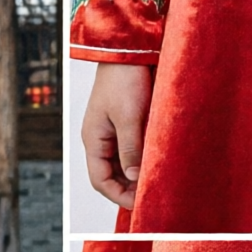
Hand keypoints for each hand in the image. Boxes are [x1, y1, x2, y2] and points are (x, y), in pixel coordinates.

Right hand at [82, 64, 152, 209]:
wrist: (128, 48)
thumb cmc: (124, 80)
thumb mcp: (129, 117)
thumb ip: (131, 149)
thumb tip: (135, 179)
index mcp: (93, 139)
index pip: (100, 180)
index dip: (118, 196)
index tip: (141, 204)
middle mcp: (100, 138)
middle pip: (110, 174)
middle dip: (128, 188)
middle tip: (152, 195)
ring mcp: (112, 130)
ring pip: (122, 162)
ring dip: (136, 173)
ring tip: (157, 180)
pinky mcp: (126, 121)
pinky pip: (131, 148)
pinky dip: (142, 158)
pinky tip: (157, 161)